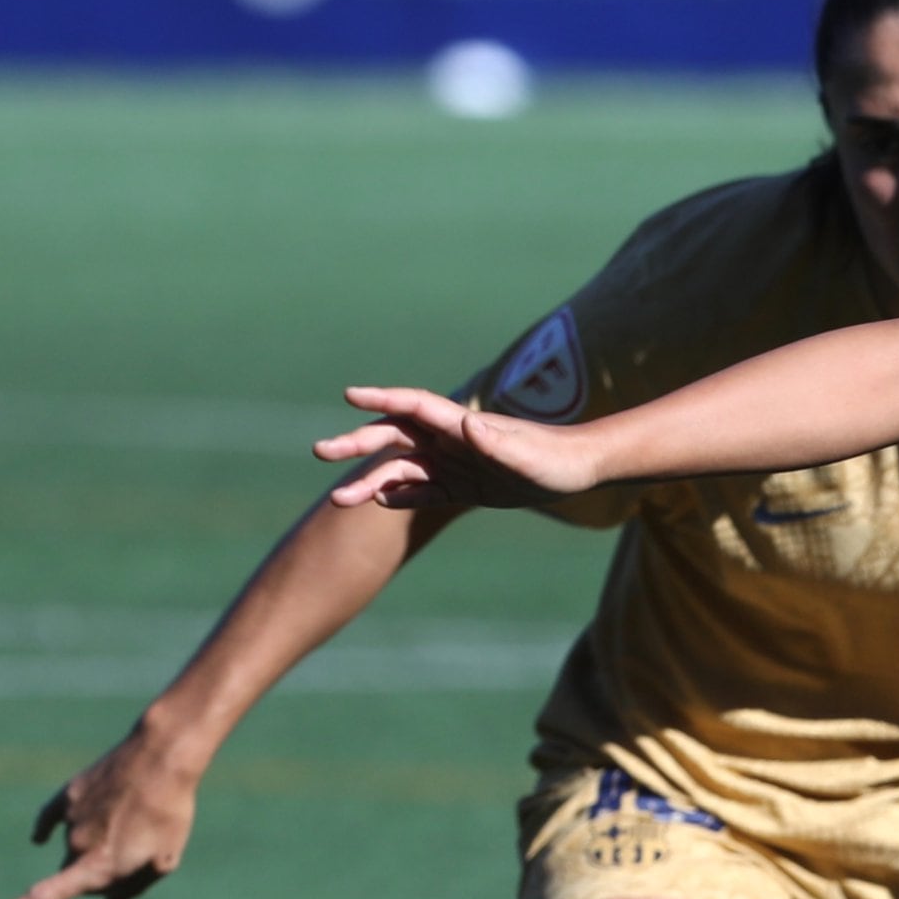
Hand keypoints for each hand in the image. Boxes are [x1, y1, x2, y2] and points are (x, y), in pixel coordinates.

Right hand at [0, 727, 202, 898]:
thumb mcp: (163, 860)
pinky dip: (48, 830)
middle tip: (137, 852)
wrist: (161, 758)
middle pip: (79, 874)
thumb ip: (133, 887)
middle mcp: (77, 845)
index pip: (47, 895)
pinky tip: (38, 838)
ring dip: (98, 841)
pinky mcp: (68, 795)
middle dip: (99, 873)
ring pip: (75, 846)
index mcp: (99, 866)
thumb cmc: (169, 814)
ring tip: (133, 820)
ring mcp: (70, 819)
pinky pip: (50, 820)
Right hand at [314, 387, 594, 510]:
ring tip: (340, 498)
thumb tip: (466, 424)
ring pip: (401, 469)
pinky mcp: (462, 486)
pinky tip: (378, 503)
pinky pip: (422, 492)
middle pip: (394, 437)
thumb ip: (495, 443)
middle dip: (357, 443)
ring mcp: (453, 463)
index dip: (382, 398)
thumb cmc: (554, 459)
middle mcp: (450, 440)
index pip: (413, 406)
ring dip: (371, 481)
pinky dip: (400, 497)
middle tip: (321, 451)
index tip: (350, 395)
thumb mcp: (525, 457)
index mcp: (460, 425)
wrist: (577, 472)